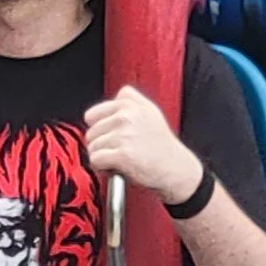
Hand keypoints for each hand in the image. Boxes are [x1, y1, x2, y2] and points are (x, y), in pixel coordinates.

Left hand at [84, 85, 202, 202]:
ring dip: (102, 158)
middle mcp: (125, 116)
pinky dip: (102, 168)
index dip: (99, 130)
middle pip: (90, 133)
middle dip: (101, 145)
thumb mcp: (151, 111)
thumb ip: (132, 99)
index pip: (92, 115)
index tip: (110, 137)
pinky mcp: (122, 154)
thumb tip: (116, 96)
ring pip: (92, 147)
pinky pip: (96, 160)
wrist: (175, 168)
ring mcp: (123, 135)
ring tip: (119, 159)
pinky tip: (116, 168)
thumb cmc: (162, 145)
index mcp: (129, 105)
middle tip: (118, 151)